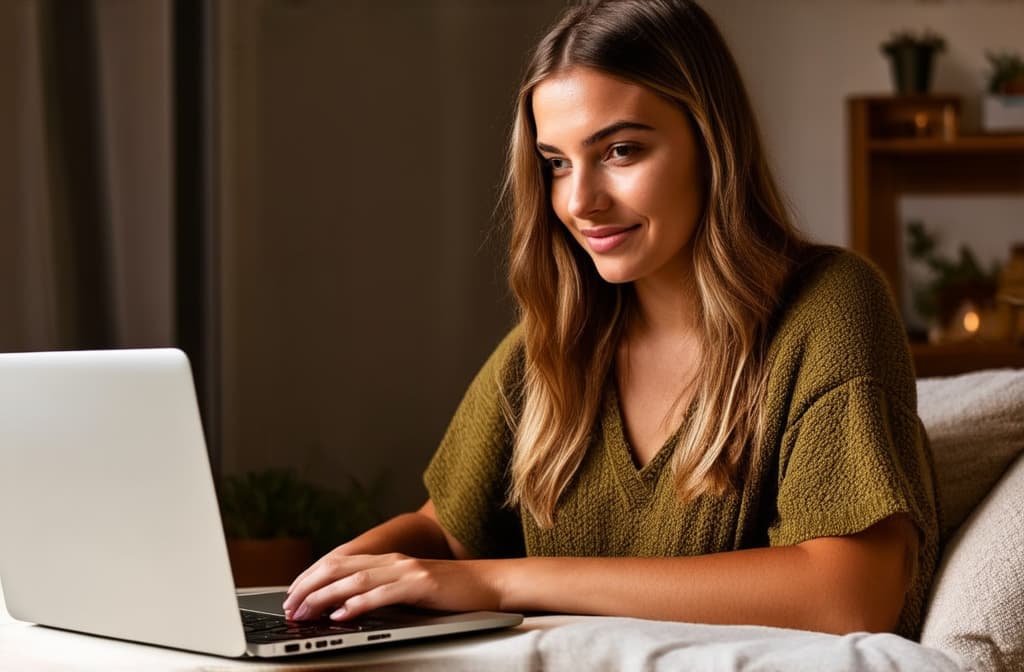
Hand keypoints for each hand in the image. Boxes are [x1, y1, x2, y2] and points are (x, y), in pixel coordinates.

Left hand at [281, 551, 500, 620]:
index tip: (291, 596)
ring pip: (355, 580)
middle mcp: (392, 560)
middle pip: (339, 568)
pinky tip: (342, 614)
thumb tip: (344, 607)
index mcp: (386, 559)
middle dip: (309, 587)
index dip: (311, 578)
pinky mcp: (420, 584)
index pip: (338, 563)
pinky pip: (383, 594)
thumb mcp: (407, 588)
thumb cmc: (448, 592)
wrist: (487, 584)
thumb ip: (381, 591)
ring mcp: (406, 570)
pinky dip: (359, 604)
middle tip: (289, 607)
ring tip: (305, 612)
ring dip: (325, 597)